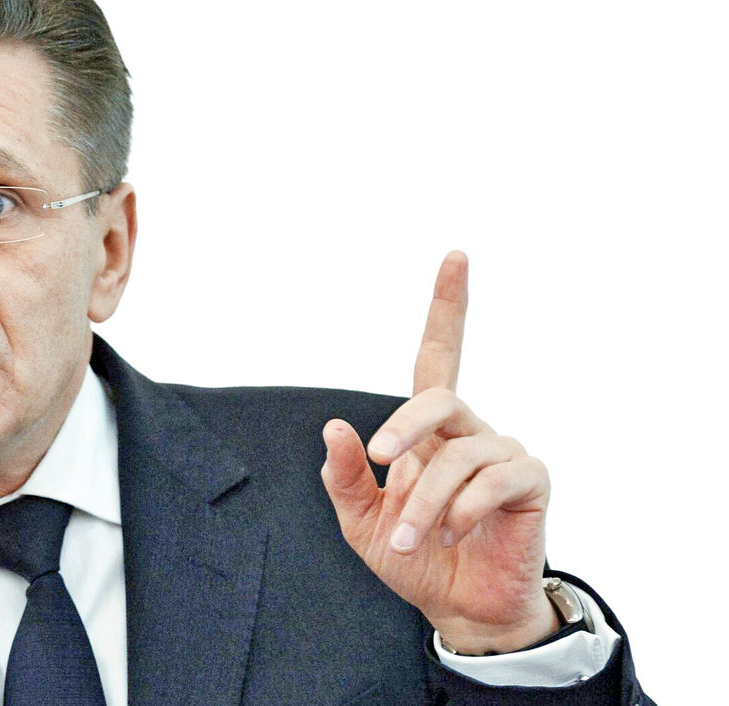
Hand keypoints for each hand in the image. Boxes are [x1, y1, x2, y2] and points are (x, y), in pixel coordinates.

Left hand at [320, 251, 559, 653]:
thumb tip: (335, 426)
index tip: (456, 257)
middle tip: (382, 462)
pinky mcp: (530, 483)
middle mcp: (468, 432)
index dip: (447, 307)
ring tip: (414, 538)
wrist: (458, 610)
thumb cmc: (414, 559)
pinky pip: (496, 478)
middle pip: (438, 397)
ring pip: (459, 453)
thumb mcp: (361, 522)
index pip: (437, 356)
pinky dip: (463, 509)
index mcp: (428, 432)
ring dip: (425, 501)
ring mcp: (502, 454)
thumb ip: (346, 477)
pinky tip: (451, 535)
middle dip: (404, 427)